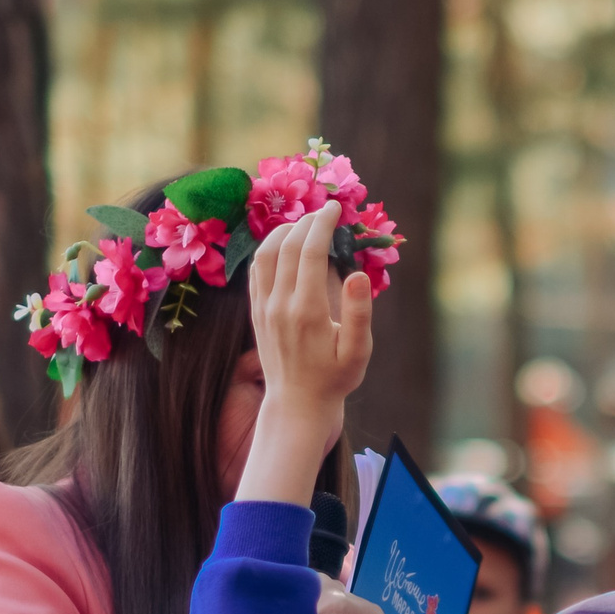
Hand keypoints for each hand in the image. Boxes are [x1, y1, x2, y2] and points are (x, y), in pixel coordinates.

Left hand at [243, 204, 374, 506]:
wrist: (296, 405)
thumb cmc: (334, 379)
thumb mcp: (358, 352)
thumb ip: (359, 312)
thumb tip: (357, 273)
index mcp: (308, 310)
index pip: (311, 251)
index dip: (323, 223)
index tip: (336, 208)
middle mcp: (280, 304)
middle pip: (289, 245)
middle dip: (307, 221)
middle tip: (326, 212)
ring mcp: (263, 307)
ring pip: (266, 253)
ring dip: (284, 230)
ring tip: (305, 223)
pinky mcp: (256, 312)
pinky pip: (256, 269)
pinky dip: (269, 248)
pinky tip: (284, 244)